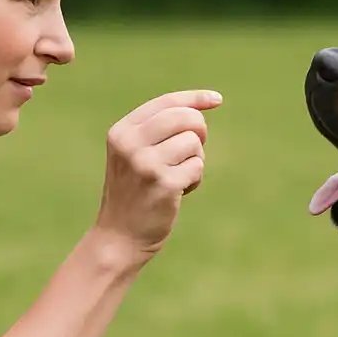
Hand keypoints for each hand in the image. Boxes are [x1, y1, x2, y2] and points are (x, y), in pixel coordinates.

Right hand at [93, 89, 222, 260]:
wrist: (119, 237)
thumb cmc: (134, 193)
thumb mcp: (134, 155)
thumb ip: (157, 131)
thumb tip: (200, 108)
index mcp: (122, 131)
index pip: (166, 103)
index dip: (195, 99)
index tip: (217, 99)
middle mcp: (130, 144)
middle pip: (185, 118)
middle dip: (199, 131)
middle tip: (193, 150)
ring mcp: (146, 163)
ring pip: (193, 142)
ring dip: (195, 160)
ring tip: (178, 177)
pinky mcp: (164, 183)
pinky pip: (197, 166)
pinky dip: (195, 179)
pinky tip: (178, 192)